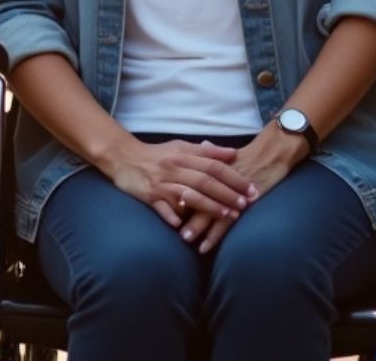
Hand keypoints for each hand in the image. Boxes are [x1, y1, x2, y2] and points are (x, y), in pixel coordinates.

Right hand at [99, 137, 257, 239]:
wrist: (124, 158)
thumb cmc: (157, 154)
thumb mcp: (181, 147)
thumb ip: (206, 152)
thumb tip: (233, 154)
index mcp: (183, 155)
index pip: (213, 166)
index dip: (234, 177)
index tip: (251, 188)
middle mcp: (174, 169)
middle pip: (205, 182)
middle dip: (227, 194)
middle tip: (246, 205)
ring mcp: (162, 184)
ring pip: (189, 196)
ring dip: (210, 207)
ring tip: (228, 216)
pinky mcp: (149, 196)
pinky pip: (162, 209)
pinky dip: (173, 217)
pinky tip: (183, 227)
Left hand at [176, 127, 307, 253]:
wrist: (275, 152)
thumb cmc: (253, 154)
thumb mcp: (231, 153)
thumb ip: (214, 153)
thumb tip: (203, 146)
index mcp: (212, 166)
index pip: (190, 179)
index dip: (176, 188)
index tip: (162, 198)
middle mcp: (218, 179)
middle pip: (195, 195)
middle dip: (181, 211)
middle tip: (168, 222)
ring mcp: (230, 191)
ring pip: (208, 210)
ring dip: (195, 226)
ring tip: (184, 239)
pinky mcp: (243, 202)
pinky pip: (226, 222)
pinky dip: (215, 235)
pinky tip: (206, 246)